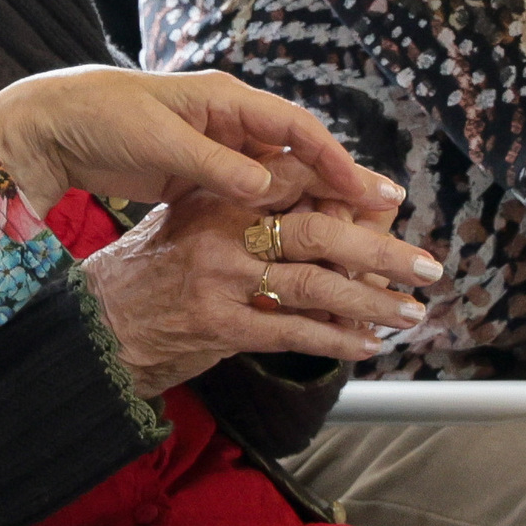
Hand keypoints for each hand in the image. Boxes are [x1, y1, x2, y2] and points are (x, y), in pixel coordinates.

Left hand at [0, 66, 396, 215]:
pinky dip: (275, 216)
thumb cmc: (102, 117)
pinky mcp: (197, 175)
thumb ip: (214, 165)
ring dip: (311, 204)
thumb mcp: (159, 140)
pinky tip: (296, 243)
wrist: (51, 126)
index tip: (366, 191)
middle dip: (337, 184)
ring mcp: (215, 148)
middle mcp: (228, 120)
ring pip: (278, 178)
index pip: (296, 128)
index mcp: (224, 99)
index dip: (335, 160)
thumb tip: (268, 189)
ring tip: (349, 235)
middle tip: (380, 216)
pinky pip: (249, 196)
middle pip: (297, 154)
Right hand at [84, 173, 435, 390]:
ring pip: (314, 284)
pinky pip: (291, 331)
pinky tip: (367, 344)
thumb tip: (329, 206)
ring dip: (371, 301)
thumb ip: (248, 208)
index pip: (297, 180)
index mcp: (219, 194)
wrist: (100, 321)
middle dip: (381, 250)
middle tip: (425, 265)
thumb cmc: (152, 269)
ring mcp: (220, 278)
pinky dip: (335, 339)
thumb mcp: (192, 219)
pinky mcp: (218, 324)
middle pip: (319, 232)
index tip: (392, 198)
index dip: (351, 187)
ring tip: (409, 312)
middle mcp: (222, 230)